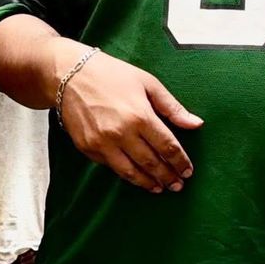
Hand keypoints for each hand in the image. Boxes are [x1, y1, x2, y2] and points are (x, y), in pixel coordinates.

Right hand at [58, 49, 202, 191]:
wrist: (68, 75)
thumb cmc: (111, 74)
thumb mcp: (148, 83)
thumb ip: (172, 107)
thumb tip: (196, 124)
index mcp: (140, 116)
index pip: (167, 147)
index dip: (180, 161)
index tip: (188, 171)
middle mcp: (121, 133)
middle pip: (151, 163)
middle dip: (167, 177)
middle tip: (178, 185)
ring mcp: (102, 143)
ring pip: (130, 172)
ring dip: (148, 183)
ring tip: (160, 188)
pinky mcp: (87, 148)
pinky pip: (111, 167)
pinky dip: (126, 174)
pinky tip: (136, 176)